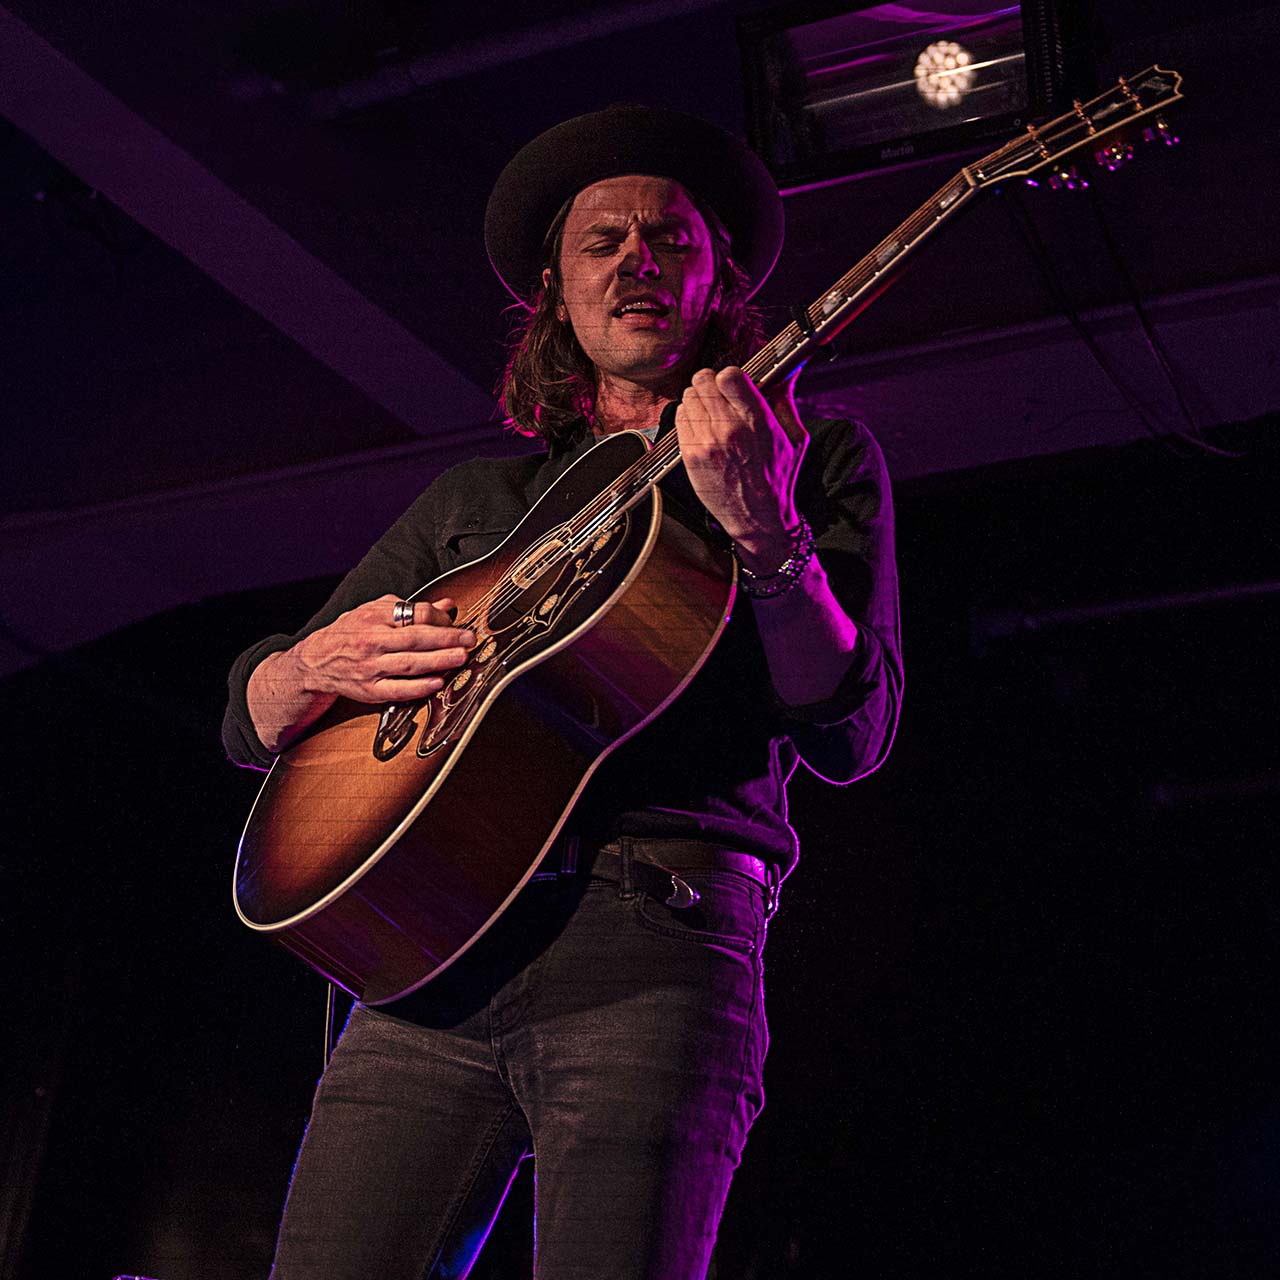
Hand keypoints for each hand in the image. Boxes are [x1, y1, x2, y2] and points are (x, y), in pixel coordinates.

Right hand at [290, 593, 474, 704]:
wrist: (315, 661)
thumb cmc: (350, 632)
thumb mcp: (375, 611)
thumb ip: (412, 608)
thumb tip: (447, 605)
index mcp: (374, 617)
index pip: (413, 614)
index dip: (438, 618)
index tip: (456, 623)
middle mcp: (371, 640)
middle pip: (415, 638)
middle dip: (446, 639)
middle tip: (469, 639)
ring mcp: (369, 667)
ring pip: (409, 664)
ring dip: (438, 661)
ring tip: (461, 658)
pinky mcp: (368, 690)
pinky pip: (397, 689)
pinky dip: (418, 687)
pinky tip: (437, 683)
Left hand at [675, 366, 808, 569]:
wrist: (757, 518)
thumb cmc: (776, 478)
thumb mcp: (794, 438)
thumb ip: (785, 400)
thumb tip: (788, 371)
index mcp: (757, 421)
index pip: (729, 376)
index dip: (729, 375)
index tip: (733, 382)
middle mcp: (729, 429)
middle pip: (702, 381)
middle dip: (710, 383)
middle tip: (718, 394)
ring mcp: (706, 443)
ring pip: (688, 397)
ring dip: (698, 399)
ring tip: (710, 412)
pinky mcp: (690, 455)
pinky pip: (679, 418)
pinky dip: (688, 416)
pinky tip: (701, 426)